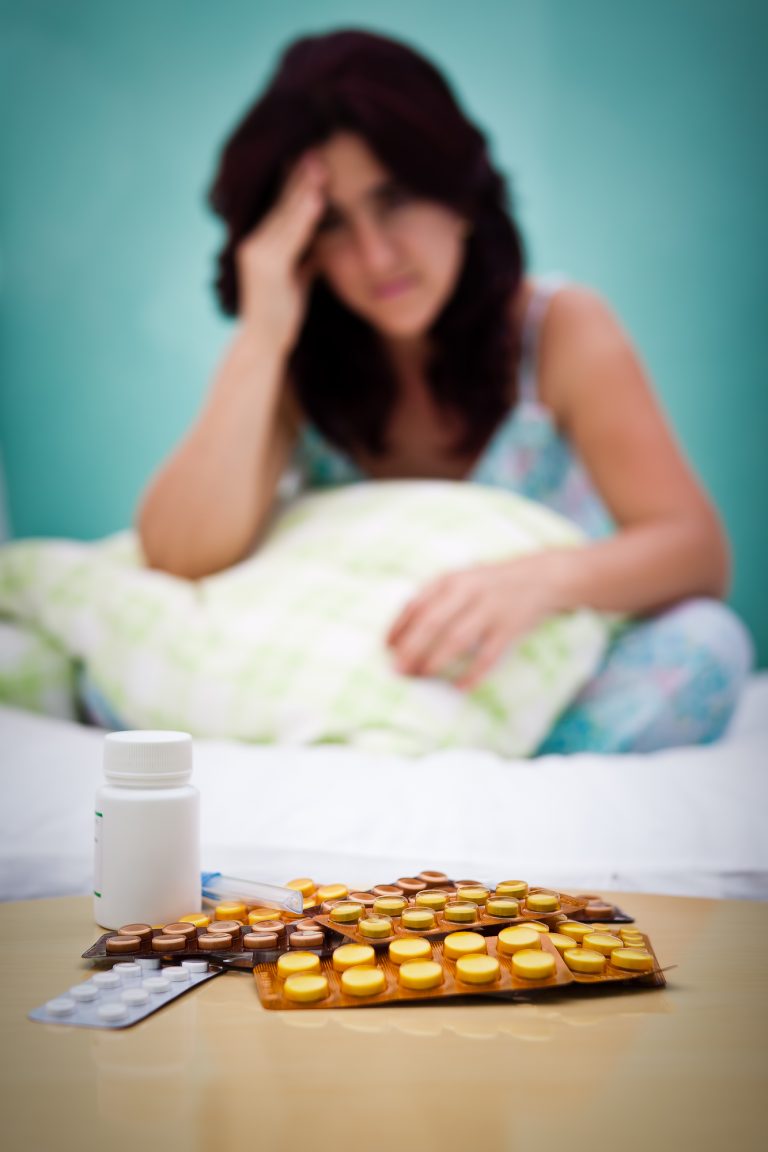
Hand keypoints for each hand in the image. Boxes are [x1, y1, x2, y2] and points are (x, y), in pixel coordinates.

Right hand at [235, 151, 327, 352]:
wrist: (265, 342)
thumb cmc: (281, 315)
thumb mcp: (297, 279)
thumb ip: (304, 258)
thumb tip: (319, 244)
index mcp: (263, 243)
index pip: (282, 207)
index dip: (298, 183)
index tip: (315, 159)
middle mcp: (255, 243)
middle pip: (282, 204)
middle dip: (300, 177)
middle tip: (318, 149)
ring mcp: (258, 253)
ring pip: (286, 216)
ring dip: (304, 189)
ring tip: (320, 165)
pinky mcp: (266, 266)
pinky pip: (291, 237)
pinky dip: (304, 217)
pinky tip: (317, 199)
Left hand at [386, 554, 565, 690]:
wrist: (539, 577)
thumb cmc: (487, 584)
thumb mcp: (458, 580)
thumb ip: (432, 601)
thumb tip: (398, 636)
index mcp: (450, 579)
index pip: (416, 603)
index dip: (398, 627)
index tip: (386, 648)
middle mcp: (468, 591)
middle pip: (432, 623)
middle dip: (411, 648)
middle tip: (397, 670)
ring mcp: (490, 609)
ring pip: (457, 639)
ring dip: (436, 660)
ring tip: (421, 676)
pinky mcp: (510, 628)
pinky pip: (488, 656)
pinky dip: (472, 674)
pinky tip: (459, 688)